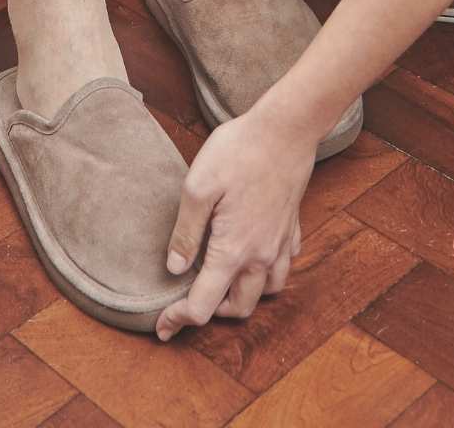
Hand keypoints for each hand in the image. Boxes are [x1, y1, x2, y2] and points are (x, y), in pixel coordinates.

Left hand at [157, 108, 314, 341]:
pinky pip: (283, 266)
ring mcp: (280, 243)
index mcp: (233, 251)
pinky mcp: (291, 227)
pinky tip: (253, 256)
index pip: (203, 305)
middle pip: (238, 308)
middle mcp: (261, 256)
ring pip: (266, 292)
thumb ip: (186, 232)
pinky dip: (267, 274)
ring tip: (220, 281)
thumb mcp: (198, 186)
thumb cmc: (238, 151)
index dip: (178, 320)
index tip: (162, 326)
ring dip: (242, 297)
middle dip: (212, 312)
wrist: (286, 128)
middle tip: (187, 299)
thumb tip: (175, 268)